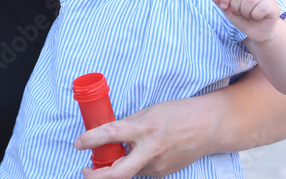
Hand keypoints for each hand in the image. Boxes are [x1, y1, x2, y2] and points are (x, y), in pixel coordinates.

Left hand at [74, 97, 216, 177]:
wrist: (207, 128)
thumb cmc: (177, 114)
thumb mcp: (148, 113)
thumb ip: (128, 125)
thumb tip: (107, 133)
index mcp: (144, 128)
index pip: (111, 134)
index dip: (91, 140)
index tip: (78, 143)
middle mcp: (149, 150)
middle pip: (117, 174)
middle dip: (96, 177)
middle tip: (85, 170)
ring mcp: (157, 166)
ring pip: (128, 173)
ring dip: (115, 168)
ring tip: (110, 157)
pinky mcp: (162, 173)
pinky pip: (141, 172)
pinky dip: (133, 165)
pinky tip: (137, 154)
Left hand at [211, 0, 279, 42]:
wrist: (258, 33)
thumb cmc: (243, 20)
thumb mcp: (229, 11)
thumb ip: (220, 1)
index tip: (225, 7)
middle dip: (236, 6)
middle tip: (240, 13)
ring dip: (245, 11)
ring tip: (248, 15)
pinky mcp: (274, 6)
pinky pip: (262, 7)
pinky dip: (256, 15)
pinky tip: (257, 17)